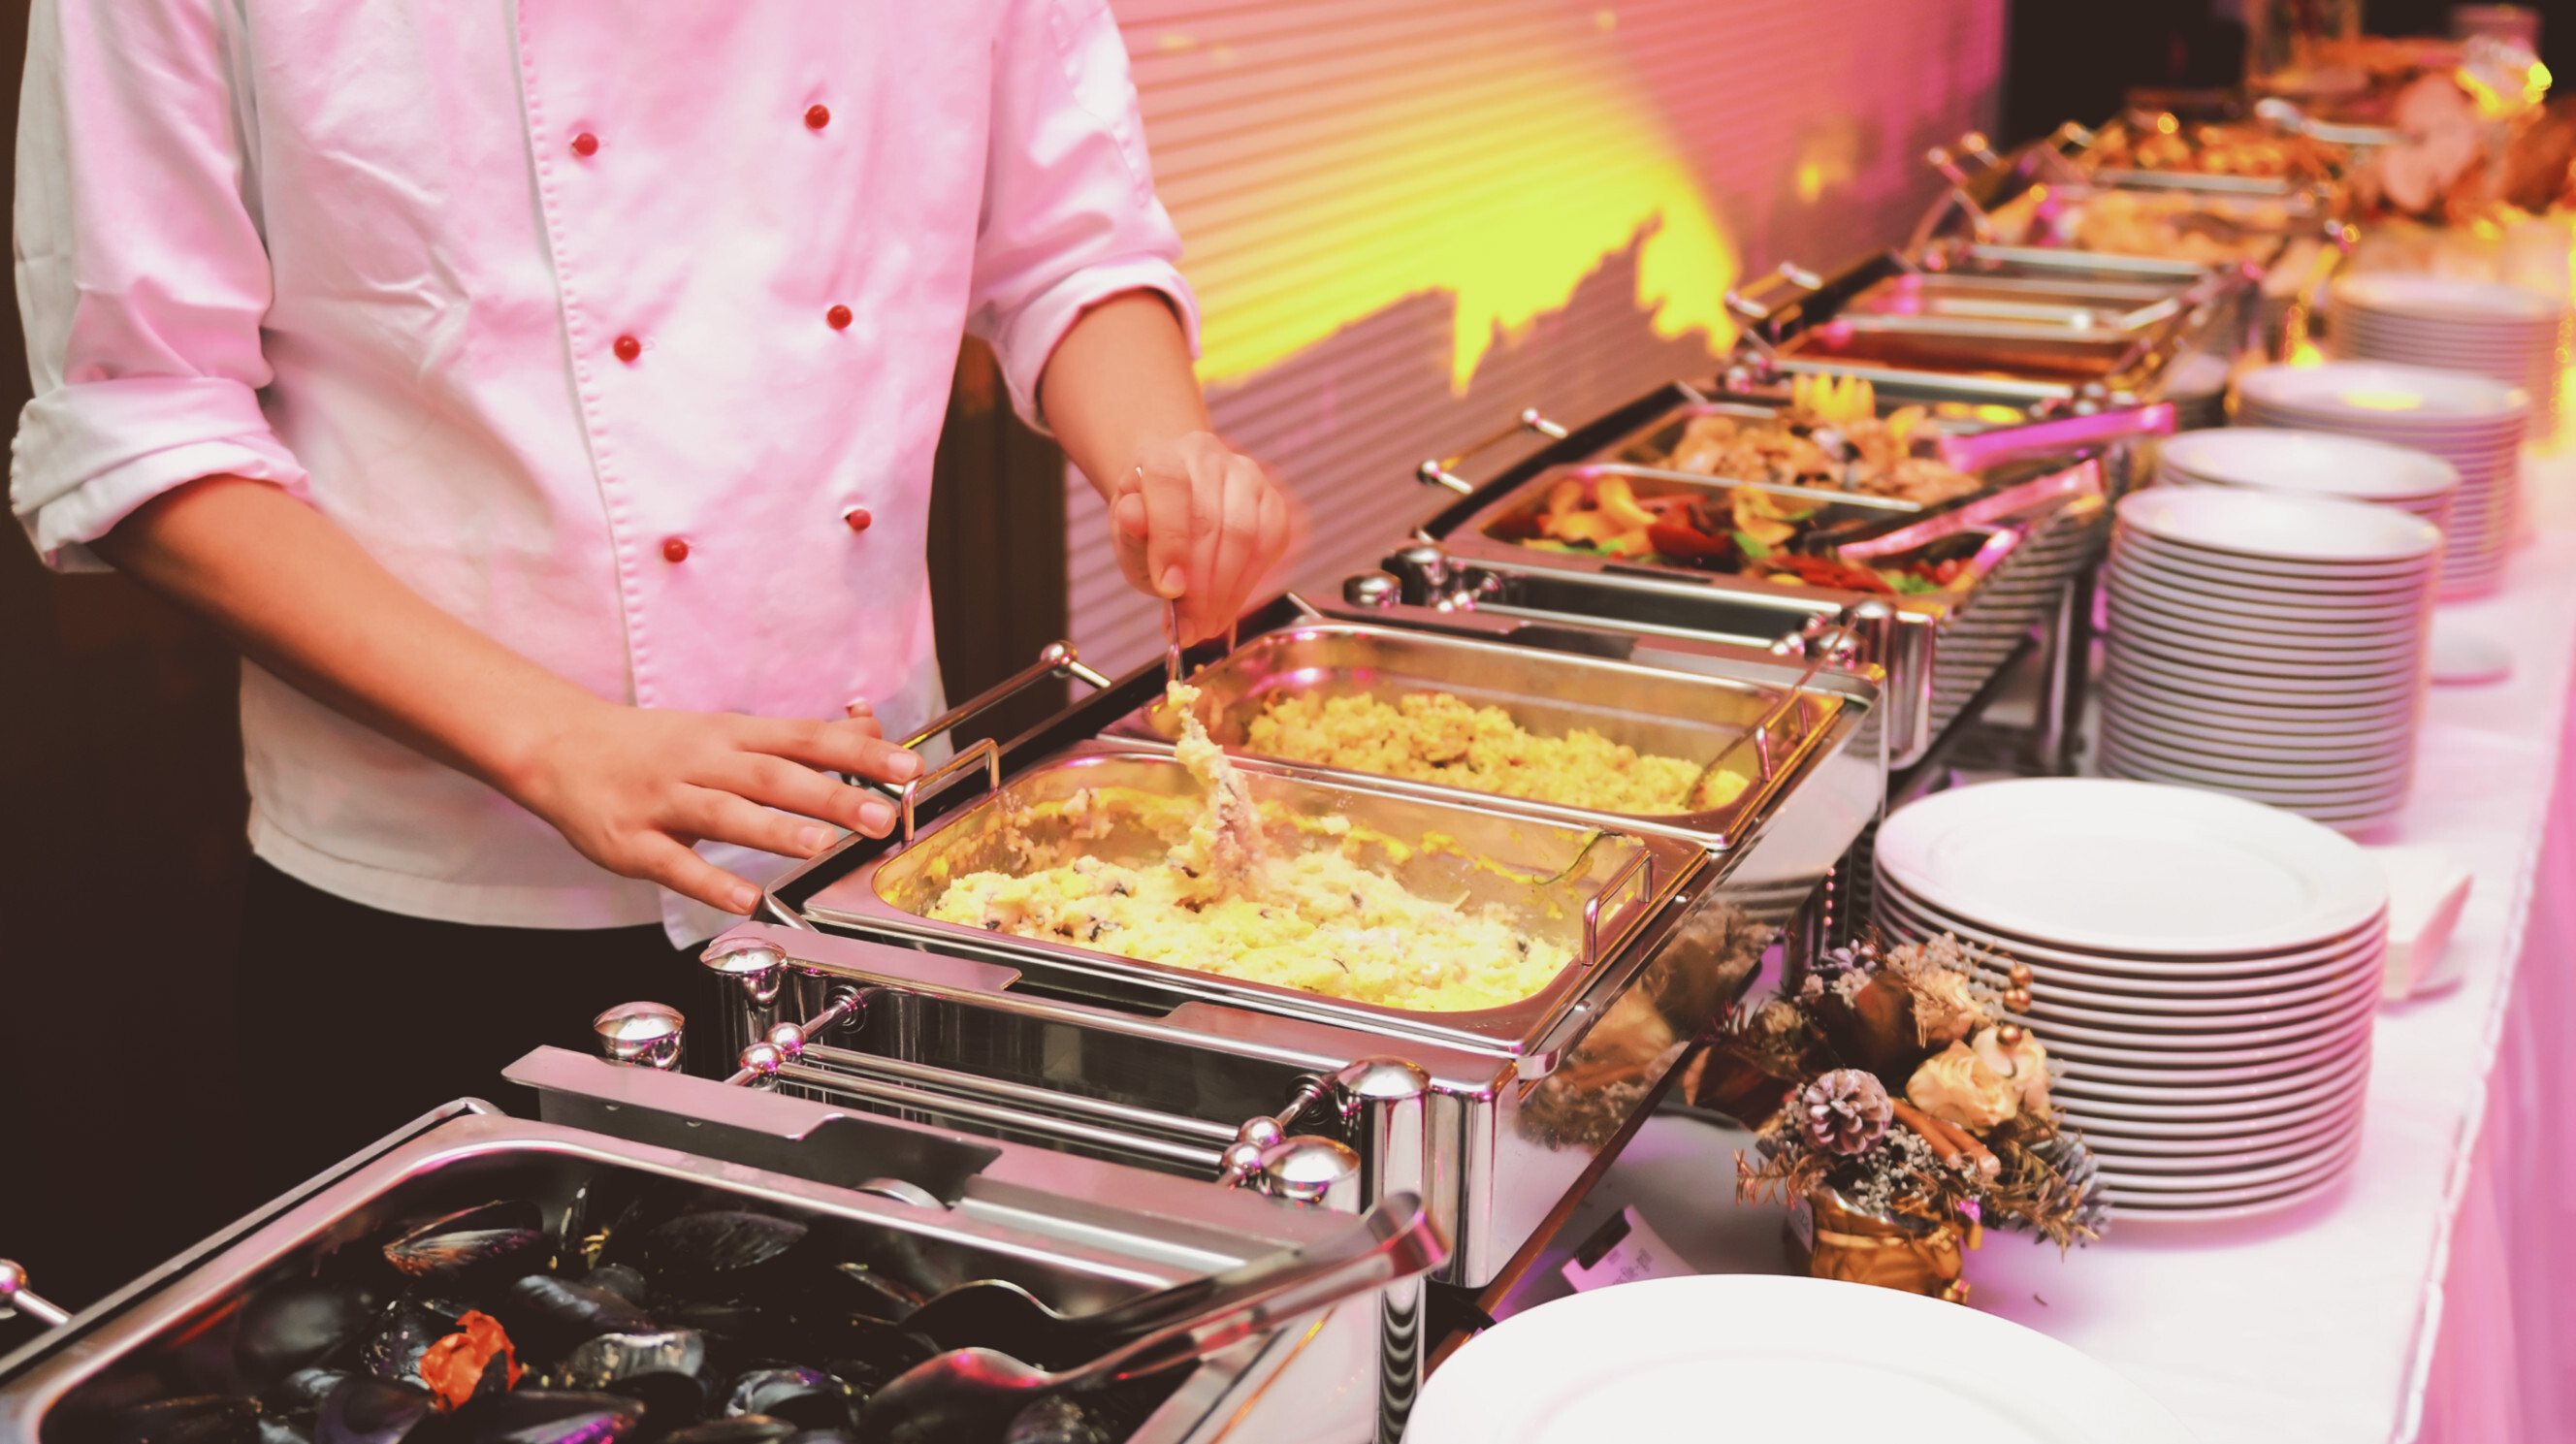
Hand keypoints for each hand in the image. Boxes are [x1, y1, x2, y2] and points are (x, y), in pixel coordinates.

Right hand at [509, 698, 921, 914]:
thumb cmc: (659, 745)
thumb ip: (800, 739)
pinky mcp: (632, 841)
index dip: (858, 753)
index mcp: (733, 734)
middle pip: (772, 775)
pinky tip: (747, 900)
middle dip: (829, 793)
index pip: (805, 738)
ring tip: (822, 844)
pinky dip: (711, 881)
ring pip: (724, 812)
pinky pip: (675, 864)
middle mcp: (702, 761)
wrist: (560, 747)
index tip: (908, 769)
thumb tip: (871, 730)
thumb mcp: (729, 732)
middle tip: (880, 815)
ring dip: (773, 828)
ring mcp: (664, 800)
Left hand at [1110, 431, 1291, 644]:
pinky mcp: (1273, 502)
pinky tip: (1229, 606)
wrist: (1174, 502)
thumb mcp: (1126, 533)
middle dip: (1201, 586)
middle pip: (1213, 522)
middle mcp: (1209, 457)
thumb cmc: (1150, 520)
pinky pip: (1271, 545)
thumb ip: (1131, 533)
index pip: (1171, 489)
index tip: (1169, 590)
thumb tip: (1133, 518)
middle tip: (1190, 627)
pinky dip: (1251, 583)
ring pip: (1247, 535)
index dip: (1171, 542)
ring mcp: (1247, 477)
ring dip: (1227, 591)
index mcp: (1164, 456)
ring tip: (1207, 624)